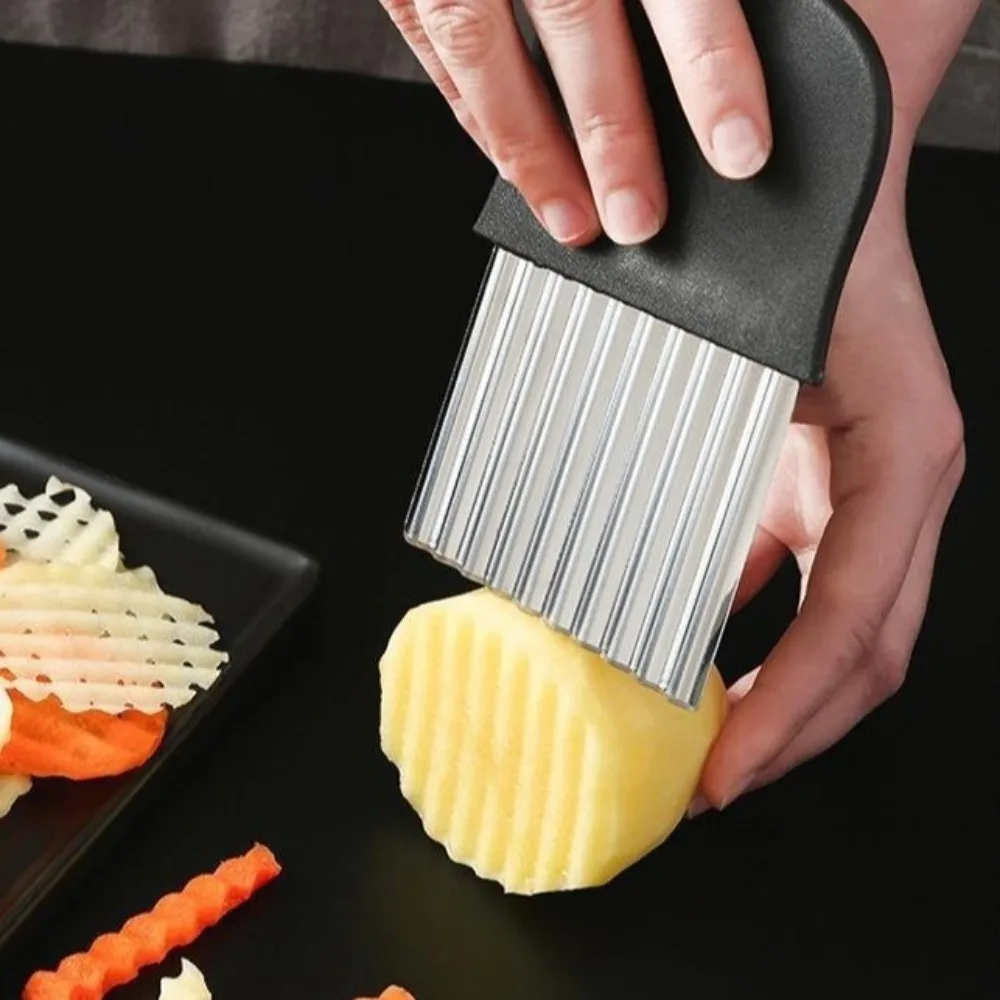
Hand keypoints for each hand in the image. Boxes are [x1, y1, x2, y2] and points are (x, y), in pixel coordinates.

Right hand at [379, 0, 770, 244]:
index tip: (740, 146)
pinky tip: (512, 161)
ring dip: (530, 146)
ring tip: (574, 221)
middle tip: (643, 216)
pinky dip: (474, 109)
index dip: (708, 60)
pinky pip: (435, 44)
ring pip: (485, 46)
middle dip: (610, 130)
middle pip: (576, 16)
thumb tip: (792, 6)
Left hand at [691, 174, 965, 813]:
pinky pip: (799, 586)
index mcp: (899, 468)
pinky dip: (752, 635)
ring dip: (775, 699)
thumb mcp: (764, 366)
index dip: (786, 709)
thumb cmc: (804, 259)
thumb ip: (721, 465)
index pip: (849, 627)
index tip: (721, 769)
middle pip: (860, 656)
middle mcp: (896, 494)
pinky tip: (695, 660)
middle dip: (789, 731)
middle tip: (707, 784)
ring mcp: (866, 495)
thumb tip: (640, 575)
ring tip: (705, 747)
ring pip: (837, 635)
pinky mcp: (823, 486)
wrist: (815, 194)